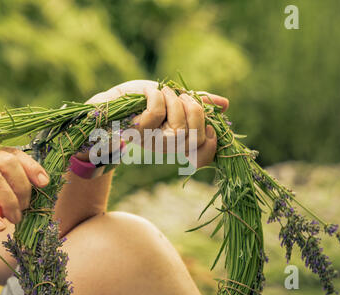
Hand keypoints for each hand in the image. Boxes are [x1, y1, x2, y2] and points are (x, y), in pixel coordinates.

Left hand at [77, 80, 228, 167]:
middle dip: (194, 108)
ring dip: (174, 100)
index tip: (208, 125)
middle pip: (196, 135)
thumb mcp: (176, 99)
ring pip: (178, 123)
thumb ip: (199, 102)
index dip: (213, 143)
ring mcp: (152, 141)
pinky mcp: (137, 131)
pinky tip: (150, 92)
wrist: (114, 101)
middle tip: (182, 97)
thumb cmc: (146, 101)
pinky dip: (157, 95)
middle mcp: (167, 146)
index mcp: (179, 142)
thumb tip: (225, 105)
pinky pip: (156, 112)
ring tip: (165, 92)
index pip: (204, 156)